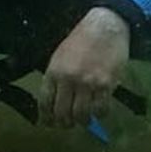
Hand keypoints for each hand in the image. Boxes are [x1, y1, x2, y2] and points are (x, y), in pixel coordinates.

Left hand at [39, 7, 130, 128]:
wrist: (104, 27)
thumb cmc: (81, 40)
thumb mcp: (59, 56)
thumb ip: (55, 77)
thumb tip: (52, 100)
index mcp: (54, 72)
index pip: (44, 102)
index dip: (46, 117)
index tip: (48, 123)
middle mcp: (68, 79)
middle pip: (61, 113)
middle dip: (64, 123)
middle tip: (68, 125)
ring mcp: (87, 83)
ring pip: (81, 115)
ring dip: (82, 121)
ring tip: (84, 120)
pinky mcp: (105, 85)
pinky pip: (101, 109)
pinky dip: (100, 115)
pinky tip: (99, 111)